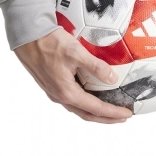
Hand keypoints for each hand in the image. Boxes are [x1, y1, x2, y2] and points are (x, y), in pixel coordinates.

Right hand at [14, 27, 132, 122]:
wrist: (28, 38)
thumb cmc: (50, 44)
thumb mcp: (77, 53)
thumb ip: (96, 67)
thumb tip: (112, 79)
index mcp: (67, 92)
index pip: (95, 108)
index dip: (112, 112)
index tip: (126, 114)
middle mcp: (60, 96)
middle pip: (87, 114)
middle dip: (106, 117)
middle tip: (122, 117)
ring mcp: (54, 92)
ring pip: (79, 108)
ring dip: (95, 111)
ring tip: (109, 110)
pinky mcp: (52, 85)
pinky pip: (72, 100)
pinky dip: (85, 103)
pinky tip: (91, 96)